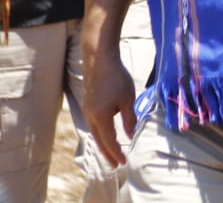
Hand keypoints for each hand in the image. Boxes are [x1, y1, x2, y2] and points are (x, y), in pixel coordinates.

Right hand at [83, 47, 136, 168]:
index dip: (116, 153)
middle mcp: (90, 116)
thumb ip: (129, 119)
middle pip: (99, 140)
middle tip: (116, 166)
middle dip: (108, 153)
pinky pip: (95, 124)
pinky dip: (101, 133)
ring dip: (104, 144)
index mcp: (100, 117)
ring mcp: (88, 110)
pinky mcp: (89, 104)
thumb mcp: (128, 100)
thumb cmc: (117, 78)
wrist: (100, 60)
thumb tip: (130, 136)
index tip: (123, 163)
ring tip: (112, 153)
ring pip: (96, 133)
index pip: (109, 141)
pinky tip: (107, 134)